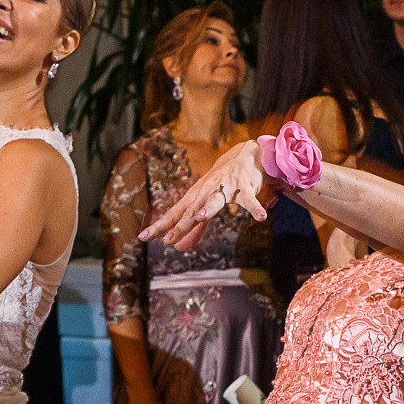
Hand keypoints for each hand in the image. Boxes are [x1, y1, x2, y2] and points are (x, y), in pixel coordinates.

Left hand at [140, 141, 273, 250]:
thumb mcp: (208, 206)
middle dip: (180, 225)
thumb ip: (195, 227)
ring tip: (200, 217)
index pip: (174, 213)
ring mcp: (225, 187)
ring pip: (215, 201)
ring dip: (208, 208)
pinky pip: (250, 200)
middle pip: (191, 210)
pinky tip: (260, 218)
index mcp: (195, 197)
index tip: (143, 237)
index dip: (160, 226)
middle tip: (167, 239)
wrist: (247, 156)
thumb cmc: (223, 184)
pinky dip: (255, 208)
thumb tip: (180, 247)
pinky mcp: (244, 187)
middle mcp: (206, 191)